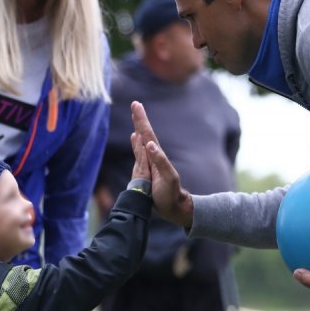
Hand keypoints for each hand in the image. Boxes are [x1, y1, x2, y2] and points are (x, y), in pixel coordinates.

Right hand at [130, 101, 193, 227]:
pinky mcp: (146, 169)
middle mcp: (153, 156)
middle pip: (145, 133)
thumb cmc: (171, 194)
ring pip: (142, 140)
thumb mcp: (168, 178)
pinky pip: (140, 151)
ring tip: (135, 117)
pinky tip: (135, 137)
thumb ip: (160, 161)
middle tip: (135, 104)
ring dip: (138, 127)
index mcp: (157, 155)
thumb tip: (149, 143)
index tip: (137, 105)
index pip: (148, 133)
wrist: (174, 207)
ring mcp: (150, 162)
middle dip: (140, 119)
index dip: (142, 120)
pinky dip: (136, 142)